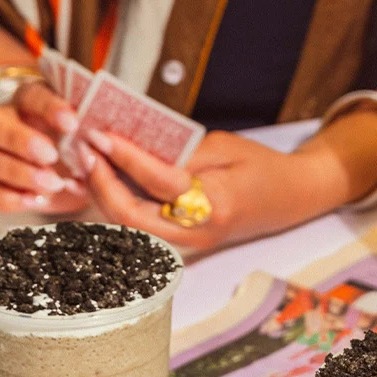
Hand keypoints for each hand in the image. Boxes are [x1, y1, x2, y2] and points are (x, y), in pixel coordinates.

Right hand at [0, 83, 92, 214]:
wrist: (65, 169)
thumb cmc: (75, 142)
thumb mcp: (85, 132)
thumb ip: (88, 133)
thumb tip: (101, 143)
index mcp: (28, 100)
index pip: (31, 96)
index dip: (49, 108)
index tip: (72, 123)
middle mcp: (3, 123)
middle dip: (21, 141)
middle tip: (51, 155)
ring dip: (18, 173)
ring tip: (52, 184)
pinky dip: (7, 199)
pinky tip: (34, 200)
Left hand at [79, 130, 343, 256]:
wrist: (291, 199)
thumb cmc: (262, 167)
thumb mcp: (223, 147)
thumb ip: (179, 151)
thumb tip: (132, 145)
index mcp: (214, 205)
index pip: (157, 181)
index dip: (124, 156)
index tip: (100, 133)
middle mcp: (196, 232)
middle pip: (130, 217)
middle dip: (101, 182)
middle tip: (85, 149)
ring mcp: (187, 243)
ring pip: (128, 226)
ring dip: (103, 193)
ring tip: (88, 160)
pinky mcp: (180, 242)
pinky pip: (138, 225)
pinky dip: (116, 201)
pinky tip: (104, 178)